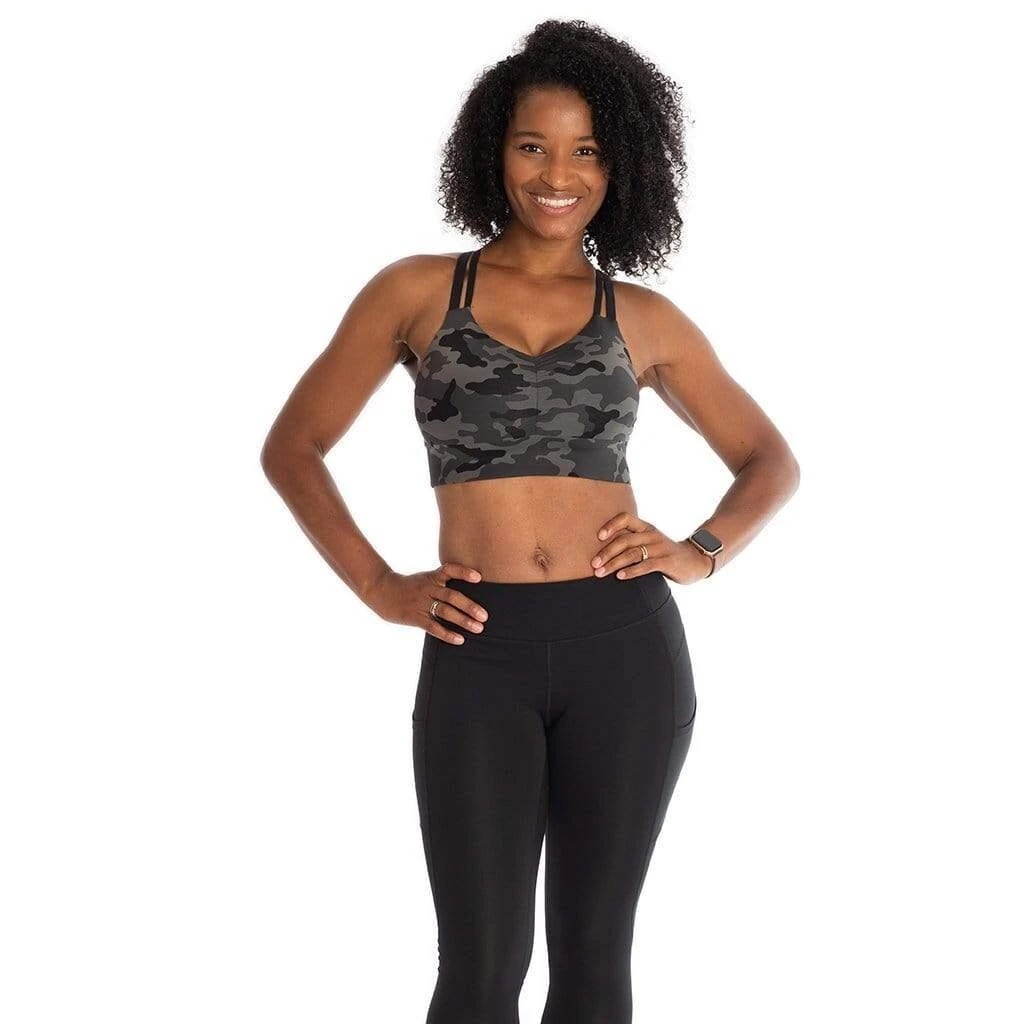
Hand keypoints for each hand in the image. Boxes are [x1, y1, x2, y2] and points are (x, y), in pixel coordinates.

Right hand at [363, 563, 489, 644]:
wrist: (381, 591)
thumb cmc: (408, 586)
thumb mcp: (424, 579)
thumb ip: (442, 584)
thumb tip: (467, 595)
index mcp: (431, 577)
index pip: (449, 570)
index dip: (464, 573)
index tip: (479, 578)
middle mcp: (427, 588)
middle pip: (452, 596)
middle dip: (470, 606)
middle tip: (485, 616)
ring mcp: (421, 603)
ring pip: (445, 612)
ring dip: (463, 621)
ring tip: (478, 628)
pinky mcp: (414, 617)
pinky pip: (433, 626)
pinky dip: (447, 634)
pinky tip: (460, 639)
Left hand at [592, 513, 711, 584]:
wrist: (695, 561)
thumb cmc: (665, 554)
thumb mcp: (649, 543)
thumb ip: (632, 544)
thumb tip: (602, 553)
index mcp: (646, 528)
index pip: (626, 518)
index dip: (611, 525)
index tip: (598, 537)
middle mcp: (652, 535)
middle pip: (624, 540)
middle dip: (606, 552)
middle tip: (593, 564)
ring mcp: (660, 547)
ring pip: (632, 553)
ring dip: (614, 563)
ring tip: (600, 573)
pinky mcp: (667, 561)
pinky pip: (646, 565)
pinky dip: (631, 571)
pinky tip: (620, 576)